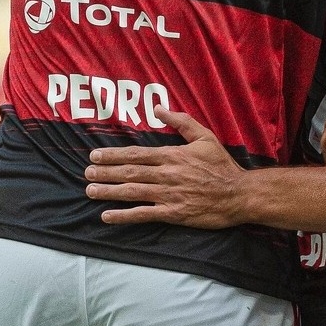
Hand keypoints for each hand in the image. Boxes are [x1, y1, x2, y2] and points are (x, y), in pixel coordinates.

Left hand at [85, 110, 246, 226]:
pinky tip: (107, 216)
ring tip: (90, 190)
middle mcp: (167, 175)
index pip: (136, 154)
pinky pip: (143, 215)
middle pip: (129, 172)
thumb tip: (158, 109)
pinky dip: (124, 216)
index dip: (113, 155)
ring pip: (132, 192)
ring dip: (108, 191)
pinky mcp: (173, 214)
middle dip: (105, 172)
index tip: (95, 155)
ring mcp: (168, 195)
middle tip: (86, 172)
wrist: (239, 194)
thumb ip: (181, 122)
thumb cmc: (222, 165)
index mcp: (172, 155)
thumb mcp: (205, 137)